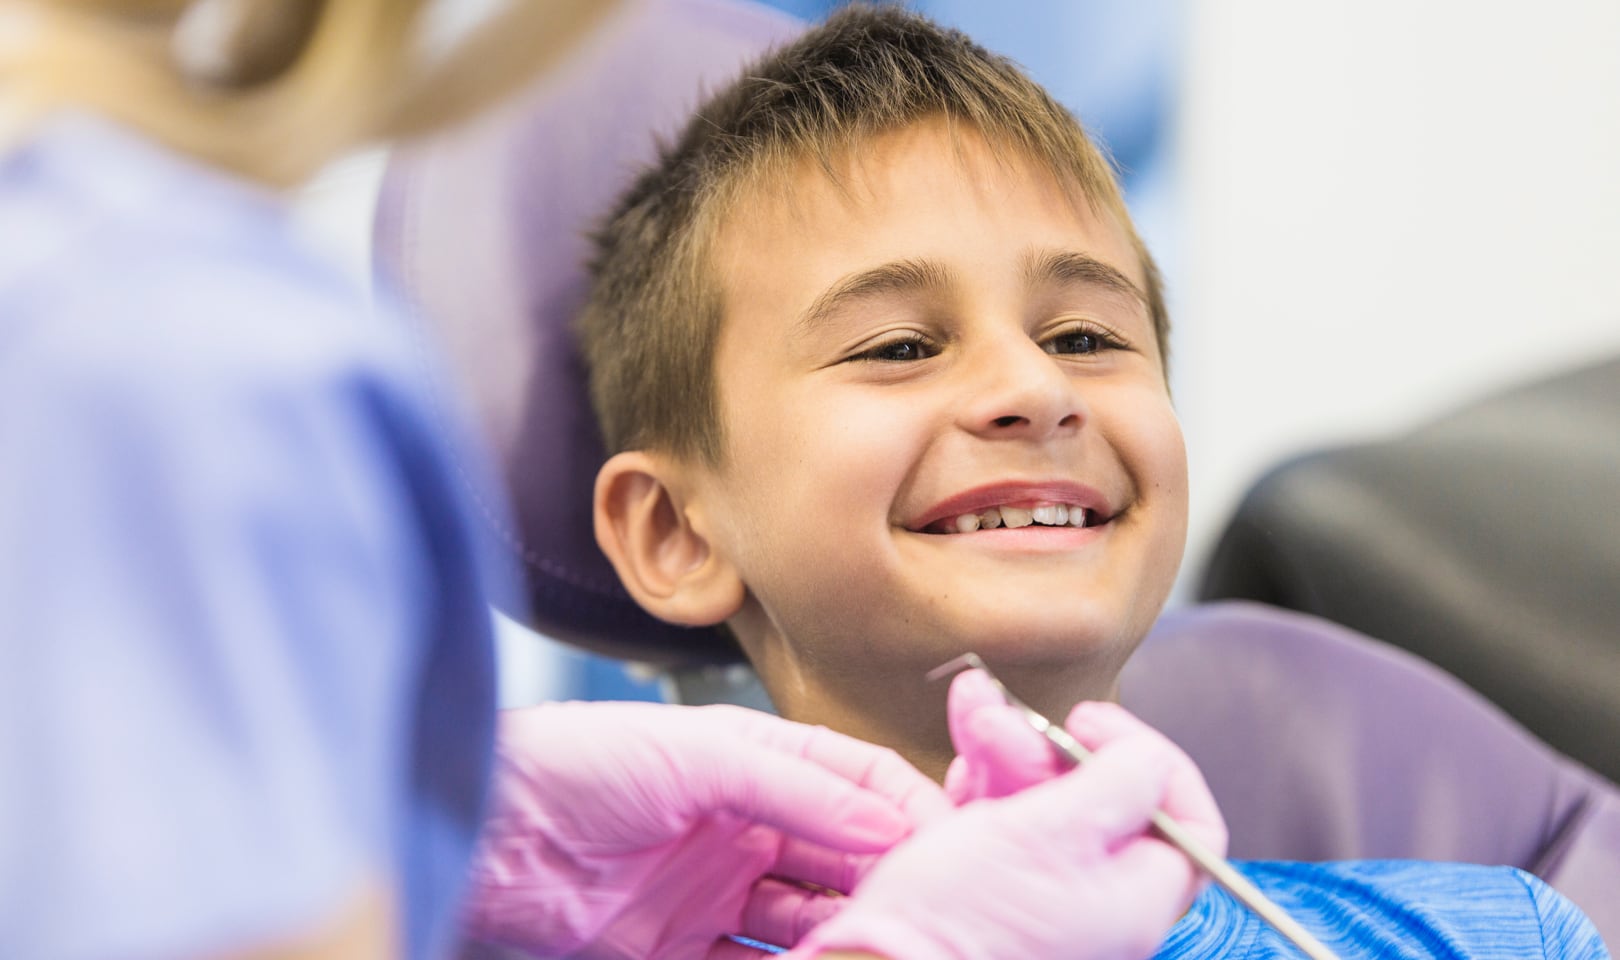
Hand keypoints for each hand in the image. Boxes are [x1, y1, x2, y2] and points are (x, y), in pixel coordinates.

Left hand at [460, 701, 949, 958]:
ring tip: (879, 947)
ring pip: (806, 921)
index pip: (858, 784)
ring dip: (843, 937)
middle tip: (926, 915)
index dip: (909, 812)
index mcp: (755, 761)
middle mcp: (744, 825)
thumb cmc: (575, 758)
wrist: (479, 826)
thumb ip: (796, 787)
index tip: (956, 849)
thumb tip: (889, 822)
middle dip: (887, 885)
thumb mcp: (698, 755)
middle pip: (842, 859)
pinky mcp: (676, 948)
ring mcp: (714, 890)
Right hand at [787, 670, 1226, 959]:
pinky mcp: (995, 892)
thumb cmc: (964, 920)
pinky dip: (984, 781)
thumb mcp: (1050, 832)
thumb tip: (1150, 758)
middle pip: (1104, 798)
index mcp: (1135, 899)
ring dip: (1008, 747)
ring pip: (1046, 801)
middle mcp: (1097, 903)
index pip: (1185, 818)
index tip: (1091, 725)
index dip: (1146, 756)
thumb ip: (1115, 785)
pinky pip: (1004, 824)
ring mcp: (1043, 897)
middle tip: (1008, 715)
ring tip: (972, 710)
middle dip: (1050, 743)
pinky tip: (961, 762)